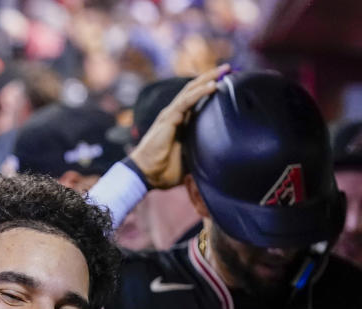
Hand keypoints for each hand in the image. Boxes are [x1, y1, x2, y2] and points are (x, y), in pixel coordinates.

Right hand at [128, 64, 228, 188]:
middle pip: (194, 89)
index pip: (195, 99)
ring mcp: (170, 115)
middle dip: (211, 76)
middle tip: (229, 68)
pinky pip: (186, 102)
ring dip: (208, 78)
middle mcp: (175, 114)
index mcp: (180, 122)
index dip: (209, 88)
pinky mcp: (168, 119)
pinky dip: (200, 92)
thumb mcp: (190, 158)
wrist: (147, 174)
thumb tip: (221, 157)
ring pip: (191, 91)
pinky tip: (213, 85)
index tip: (227, 80)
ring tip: (224, 70)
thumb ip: (201, 151)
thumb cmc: (165, 170)